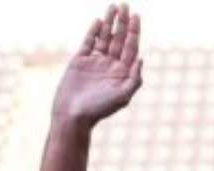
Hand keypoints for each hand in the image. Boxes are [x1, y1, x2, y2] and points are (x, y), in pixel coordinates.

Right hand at [52, 4, 142, 127]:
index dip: (134, 30)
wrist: (72, 117)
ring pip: (103, 37)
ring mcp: (94, 62)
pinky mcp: (79, 62)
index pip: (130, 46)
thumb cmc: (98, 110)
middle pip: (118, 38)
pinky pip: (88, 43)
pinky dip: (93, 32)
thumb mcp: (122, 97)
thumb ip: (134, 78)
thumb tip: (141, 58)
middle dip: (122, 21)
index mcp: (121, 71)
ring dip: (109, 22)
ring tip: (112, 6)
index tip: (135, 15)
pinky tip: (98, 21)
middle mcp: (109, 65)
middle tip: (125, 4)